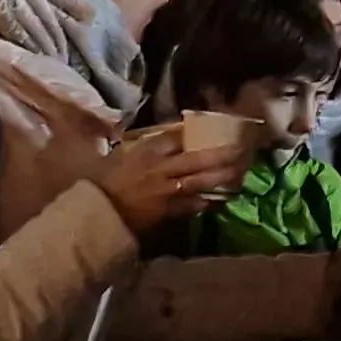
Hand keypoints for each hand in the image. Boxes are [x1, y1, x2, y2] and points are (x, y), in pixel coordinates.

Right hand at [92, 124, 252, 234]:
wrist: (98, 212)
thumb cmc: (103, 182)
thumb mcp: (118, 155)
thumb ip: (137, 145)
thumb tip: (156, 136)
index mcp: (147, 151)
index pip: (176, 137)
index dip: (196, 132)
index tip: (213, 127)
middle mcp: (161, 168)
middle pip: (198, 158)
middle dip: (221, 154)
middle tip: (241, 150)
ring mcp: (167, 190)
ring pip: (201, 181)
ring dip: (222, 178)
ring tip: (240, 174)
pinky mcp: (169, 210)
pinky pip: (194, 205)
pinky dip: (208, 203)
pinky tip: (221, 201)